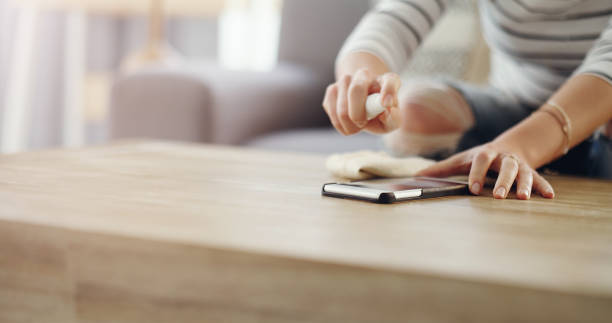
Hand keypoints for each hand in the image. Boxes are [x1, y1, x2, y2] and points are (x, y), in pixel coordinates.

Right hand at [322, 68, 400, 134]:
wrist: (364, 107)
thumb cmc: (380, 115)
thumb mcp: (392, 120)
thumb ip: (393, 118)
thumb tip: (386, 111)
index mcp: (388, 80)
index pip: (390, 81)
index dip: (388, 91)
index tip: (387, 104)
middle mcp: (365, 74)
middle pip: (355, 90)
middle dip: (358, 115)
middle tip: (363, 123)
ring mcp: (346, 80)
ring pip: (342, 109)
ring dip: (350, 124)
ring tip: (358, 122)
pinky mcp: (331, 90)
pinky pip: (332, 113)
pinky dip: (340, 124)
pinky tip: (348, 120)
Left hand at [416, 143, 554, 199]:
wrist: (510, 146)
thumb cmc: (480, 157)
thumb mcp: (461, 160)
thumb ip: (441, 169)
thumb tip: (416, 176)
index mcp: (485, 154)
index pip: (480, 162)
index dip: (477, 174)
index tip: (474, 189)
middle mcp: (504, 158)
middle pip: (505, 167)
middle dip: (502, 181)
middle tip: (498, 196)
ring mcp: (519, 165)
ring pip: (523, 173)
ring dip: (524, 185)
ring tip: (522, 198)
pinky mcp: (531, 172)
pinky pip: (539, 178)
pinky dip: (543, 186)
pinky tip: (549, 196)